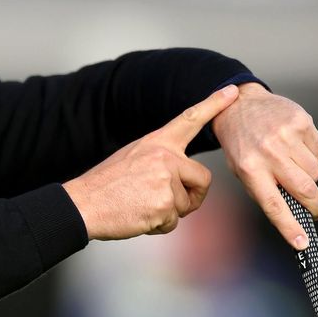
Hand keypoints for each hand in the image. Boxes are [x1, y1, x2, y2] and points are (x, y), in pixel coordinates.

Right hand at [64, 85, 238, 240]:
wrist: (84, 203)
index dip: (213, 104)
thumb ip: (161, 160)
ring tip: (140, 205)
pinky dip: (158, 225)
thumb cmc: (106, 184)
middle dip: (192, 196)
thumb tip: (182, 179)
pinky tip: (138, 215)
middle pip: (203, 178)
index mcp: (156, 142)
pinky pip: (174, 222)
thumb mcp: (133, 157)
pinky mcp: (165, 204)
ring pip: (187, 204)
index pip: (190, 119)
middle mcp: (165, 156)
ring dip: (169, 212)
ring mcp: (166, 180)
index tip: (233, 91)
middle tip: (165, 202)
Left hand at [211, 83, 317, 249]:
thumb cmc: (241, 144)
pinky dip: (311, 154)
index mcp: (249, 169)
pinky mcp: (301, 122)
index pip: (274, 205)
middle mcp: (268, 153)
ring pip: (316, 172)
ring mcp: (286, 136)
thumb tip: (293, 216)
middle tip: (315, 209)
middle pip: (305, 191)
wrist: (241, 104)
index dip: (290, 226)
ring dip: (309, 174)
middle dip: (315, 205)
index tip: (302, 243)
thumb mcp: (241, 169)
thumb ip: (265, 190)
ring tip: (291, 162)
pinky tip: (294, 144)